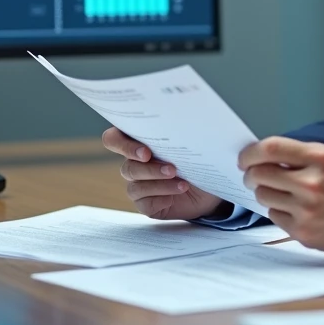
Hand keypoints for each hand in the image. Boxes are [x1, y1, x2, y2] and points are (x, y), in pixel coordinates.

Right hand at [101, 127, 223, 220]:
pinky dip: (162, 198)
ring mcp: (138, 185)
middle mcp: (134, 163)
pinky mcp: (146, 204)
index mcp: (139, 142)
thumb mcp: (196, 141)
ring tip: (183, 183)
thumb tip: (198, 120)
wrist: (210, 186)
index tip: (145, 151)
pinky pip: (145, 203)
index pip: (113, 139)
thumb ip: (187, 130)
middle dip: (149, 169)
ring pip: (136, 186)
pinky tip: (178, 193)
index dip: (121, 144)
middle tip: (171, 169)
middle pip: (128, 166)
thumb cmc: (199, 158)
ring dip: (160, 184)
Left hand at [238, 137, 323, 255]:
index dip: (250, 153)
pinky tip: (293, 209)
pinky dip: (278, 211)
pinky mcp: (302, 231)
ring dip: (265, 192)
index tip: (244, 157)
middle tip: (253, 176)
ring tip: (280, 192)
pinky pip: (273, 216)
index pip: (271, 148)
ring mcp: (306, 209)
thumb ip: (301, 154)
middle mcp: (312, 183)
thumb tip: (264, 155)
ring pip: (263, 196)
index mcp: (320, 158)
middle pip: (260, 173)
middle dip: (251, 174)